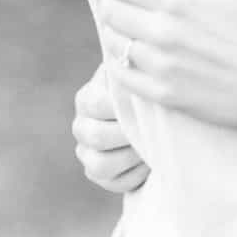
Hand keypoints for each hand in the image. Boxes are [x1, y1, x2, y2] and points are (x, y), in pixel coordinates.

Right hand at [73, 61, 149, 194]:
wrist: (155, 116)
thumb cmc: (146, 89)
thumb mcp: (137, 75)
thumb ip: (132, 68)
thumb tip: (134, 53)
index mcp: (87, 98)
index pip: (96, 104)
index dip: (122, 108)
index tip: (148, 106)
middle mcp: (82, 126)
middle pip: (97, 137)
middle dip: (128, 135)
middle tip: (152, 130)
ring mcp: (88, 154)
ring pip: (100, 165)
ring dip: (131, 157)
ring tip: (152, 146)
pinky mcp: (101, 177)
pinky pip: (114, 184)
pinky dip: (136, 175)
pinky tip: (150, 161)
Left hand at [97, 0, 236, 128]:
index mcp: (180, 0)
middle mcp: (163, 33)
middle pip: (112, 13)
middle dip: (113, 4)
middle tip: (123, 3)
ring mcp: (162, 67)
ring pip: (115, 45)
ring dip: (116, 34)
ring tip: (128, 30)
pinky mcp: (166, 95)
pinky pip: (123, 79)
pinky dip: (119, 66)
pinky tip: (131, 60)